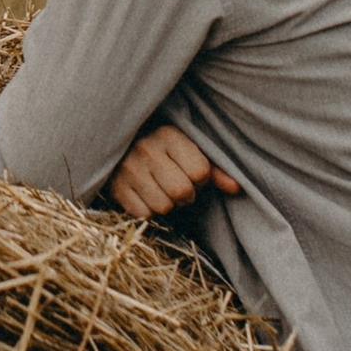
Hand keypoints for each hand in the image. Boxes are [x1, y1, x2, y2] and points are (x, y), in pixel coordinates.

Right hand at [107, 122, 238, 221]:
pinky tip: (145, 196)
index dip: (201, 179)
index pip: (200, 171)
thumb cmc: (161, 149)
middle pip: (182, 192)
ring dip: (167, 205)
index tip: (192, 174)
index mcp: (169, 135)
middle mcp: (147, 150)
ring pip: (163, 206)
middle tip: (178, 187)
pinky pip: (143, 215)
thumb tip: (236, 187)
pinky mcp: (115, 187)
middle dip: (186, 195)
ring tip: (161, 190)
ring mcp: (128, 169)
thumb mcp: (187, 149)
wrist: (116, 143)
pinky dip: (148, 210)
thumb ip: (214, 167)